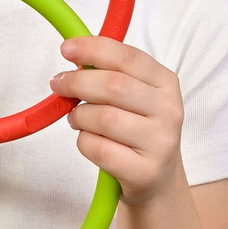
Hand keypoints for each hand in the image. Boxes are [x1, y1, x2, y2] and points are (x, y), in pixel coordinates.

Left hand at [52, 36, 187, 205]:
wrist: (158, 180)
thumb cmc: (138, 132)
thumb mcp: (136, 97)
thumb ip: (111, 74)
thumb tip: (75, 55)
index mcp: (166, 84)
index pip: (128, 58)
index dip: (93, 50)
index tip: (67, 49)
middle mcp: (169, 111)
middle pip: (113, 86)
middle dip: (77, 82)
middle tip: (58, 84)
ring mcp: (160, 143)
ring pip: (103, 118)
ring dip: (79, 116)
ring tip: (76, 118)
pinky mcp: (145, 171)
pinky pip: (99, 148)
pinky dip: (84, 141)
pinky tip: (89, 140)